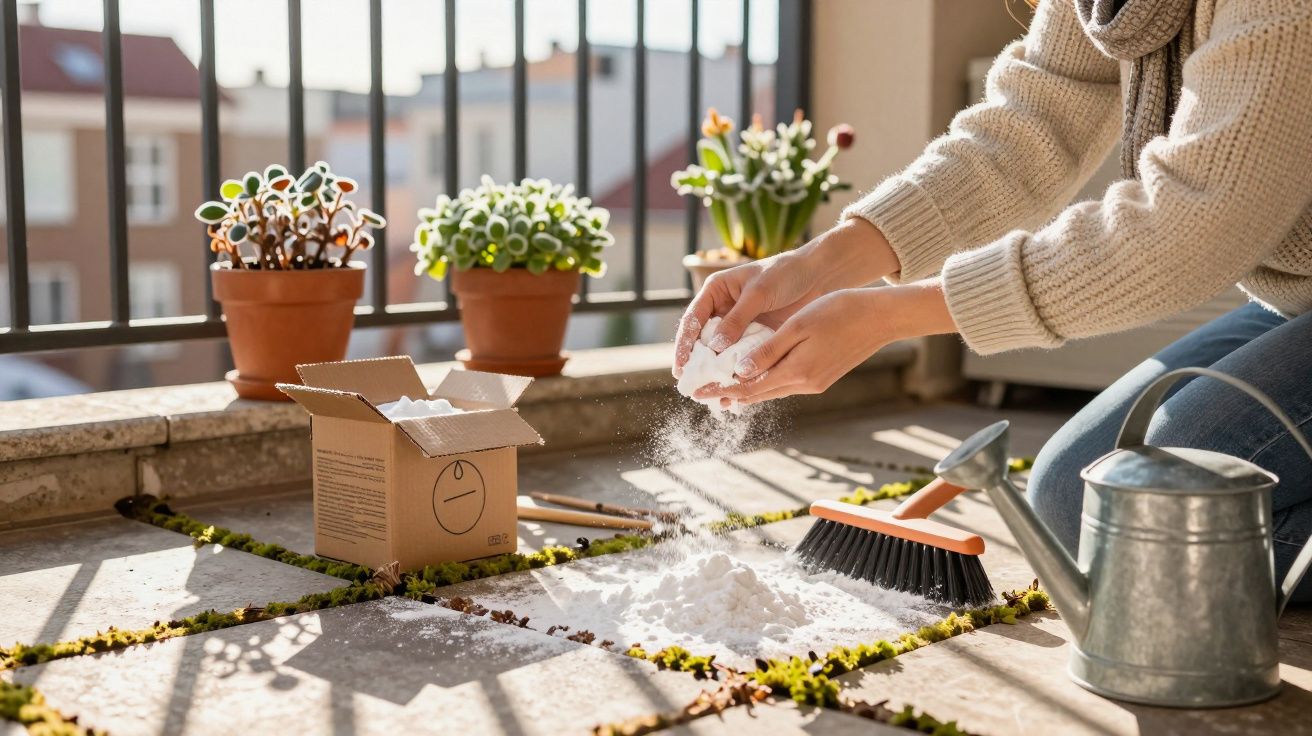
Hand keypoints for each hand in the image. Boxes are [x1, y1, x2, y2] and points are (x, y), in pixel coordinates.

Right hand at [673, 217, 898, 376]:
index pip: (693, 320)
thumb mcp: (758, 294)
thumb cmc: (785, 274)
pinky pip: (743, 358)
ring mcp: (740, 327)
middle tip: (691, 387)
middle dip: (698, 365)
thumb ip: (736, 320)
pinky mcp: (757, 338)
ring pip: (722, 354)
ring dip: (717, 374)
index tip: (681, 366)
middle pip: (703, 341)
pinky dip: (739, 374)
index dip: (684, 344)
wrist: (818, 276)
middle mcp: (724, 311)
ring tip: (711, 396)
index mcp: (717, 292)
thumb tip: (713, 348)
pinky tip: (736, 391)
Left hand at [694, 280, 955, 406]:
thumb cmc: (839, 312)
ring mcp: (815, 383)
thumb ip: (768, 351)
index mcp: (795, 372)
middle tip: (701, 394)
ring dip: (746, 391)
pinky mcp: (822, 377)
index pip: (747, 387)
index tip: (696, 391)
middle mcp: (804, 384)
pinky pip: (785, 384)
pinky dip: (766, 384)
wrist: (881, 317)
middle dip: (728, 394)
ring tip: (722, 391)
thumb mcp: (798, 327)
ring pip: (771, 390)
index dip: (719, 389)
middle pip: (756, 394)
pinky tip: (757, 379)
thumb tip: (739, 373)